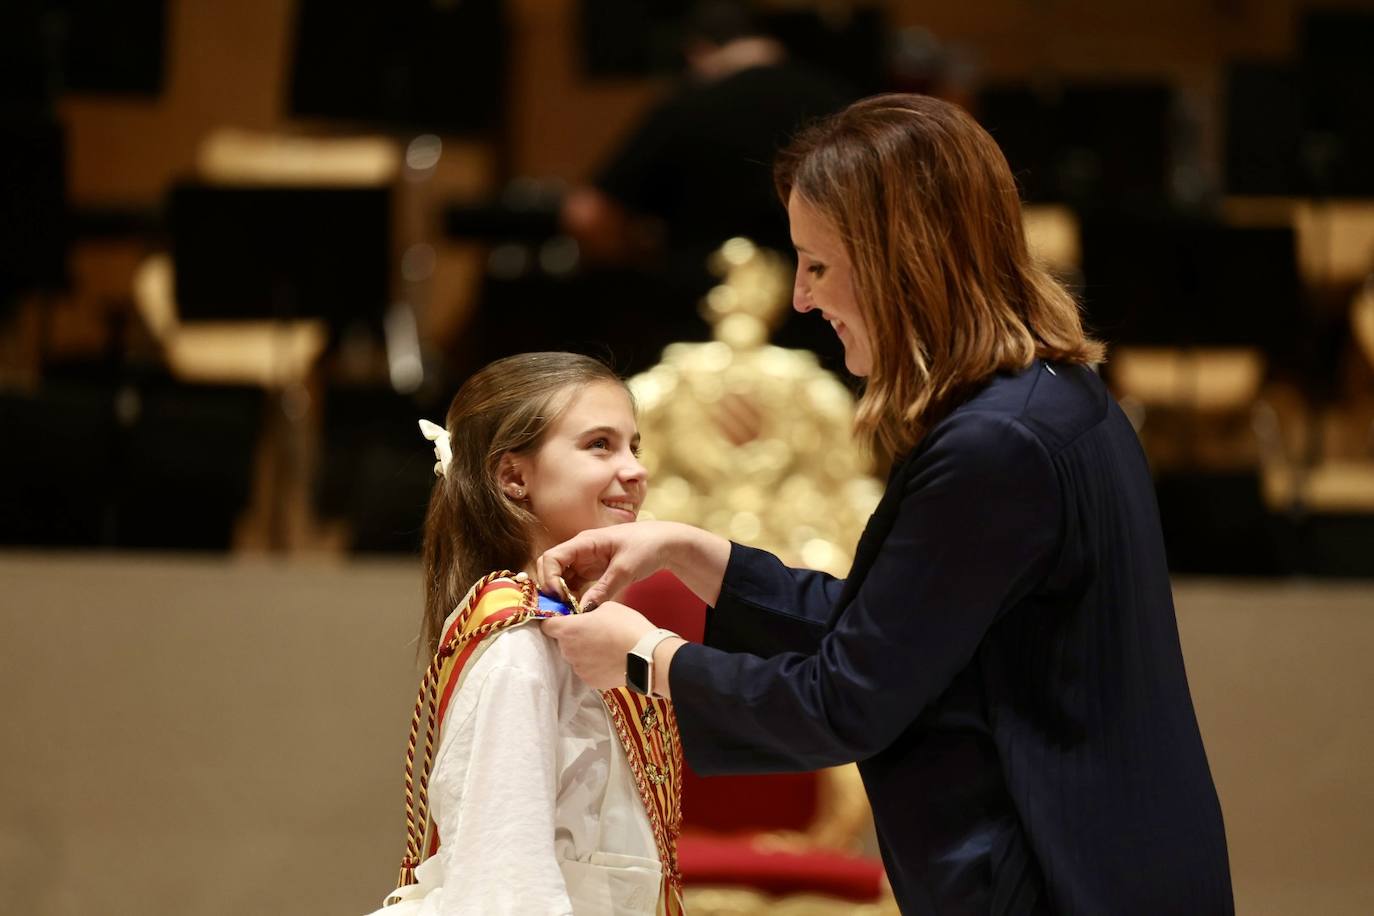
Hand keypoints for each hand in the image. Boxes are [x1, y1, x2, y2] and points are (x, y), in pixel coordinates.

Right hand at [536, 520, 691, 610]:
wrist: (665, 543)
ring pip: (560, 577)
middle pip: (550, 567)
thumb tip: (582, 610)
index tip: (560, 597)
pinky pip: (573, 584)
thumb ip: (603, 590)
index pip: (552, 557)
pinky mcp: (591, 571)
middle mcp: (579, 550)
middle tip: (561, 607)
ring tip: (568, 611)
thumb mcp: (624, 570)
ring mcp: (584, 561)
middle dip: (550, 587)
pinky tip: (577, 609)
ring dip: (560, 594)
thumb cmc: (646, 547)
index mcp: (584, 542)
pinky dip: (571, 596)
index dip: (550, 578)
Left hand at [541, 602, 656, 689]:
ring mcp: (578, 668)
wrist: (646, 656)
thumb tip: (587, 618)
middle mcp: (568, 651)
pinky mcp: (590, 682)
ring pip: (575, 657)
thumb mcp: (608, 607)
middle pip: (563, 642)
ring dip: (584, 652)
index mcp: (568, 629)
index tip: (564, 619)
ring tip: (605, 648)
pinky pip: (587, 670)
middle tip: (594, 632)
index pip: (547, 625)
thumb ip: (590, 612)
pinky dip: (594, 666)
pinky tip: (610, 660)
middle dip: (574, 637)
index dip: (555, 621)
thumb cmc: (626, 626)